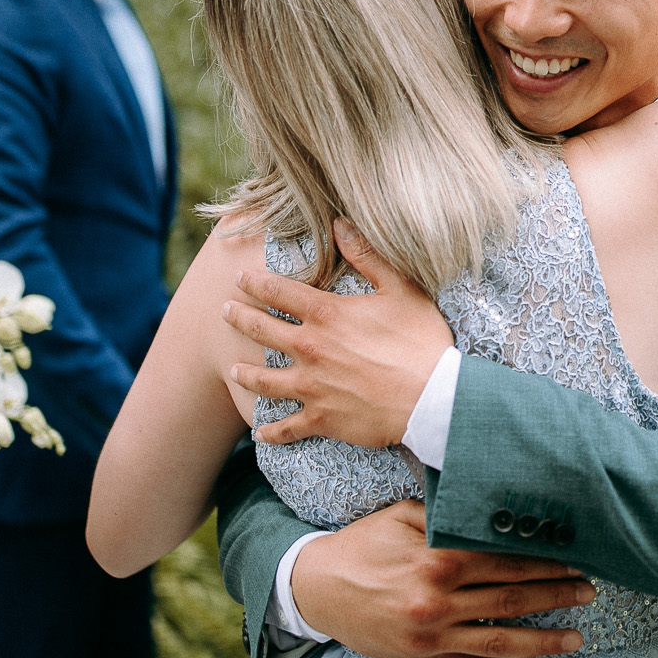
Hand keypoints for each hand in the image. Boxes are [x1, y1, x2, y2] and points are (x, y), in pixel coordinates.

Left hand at [224, 219, 451, 447]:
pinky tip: (260, 433)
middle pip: (262, 331)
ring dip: (245, 374)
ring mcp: (312, 386)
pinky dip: (271, 432)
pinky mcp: (322, 418)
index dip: (256, 282)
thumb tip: (340, 224)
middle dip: (239, 318)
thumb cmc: (421, 341)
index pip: (279, 292)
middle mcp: (311, 349)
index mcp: (327, 315)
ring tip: (232, 369)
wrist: (433, 399)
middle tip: (224, 311)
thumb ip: (367, 255)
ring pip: (265, 381)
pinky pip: (287, 427)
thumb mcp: (401, 288)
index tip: (240, 278)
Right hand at [290, 500, 595, 657]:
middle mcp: (440, 598)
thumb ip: (445, 512)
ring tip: (576, 637)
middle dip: (556, 593)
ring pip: (501, 640)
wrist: (316, 588)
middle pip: (512, 597)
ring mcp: (433, 633)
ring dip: (544, 640)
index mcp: (438, 558)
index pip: (505, 558)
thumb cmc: (362, 546)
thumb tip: (488, 504)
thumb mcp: (401, 515)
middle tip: (588, 589)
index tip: (572, 555)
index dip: (542, 558)